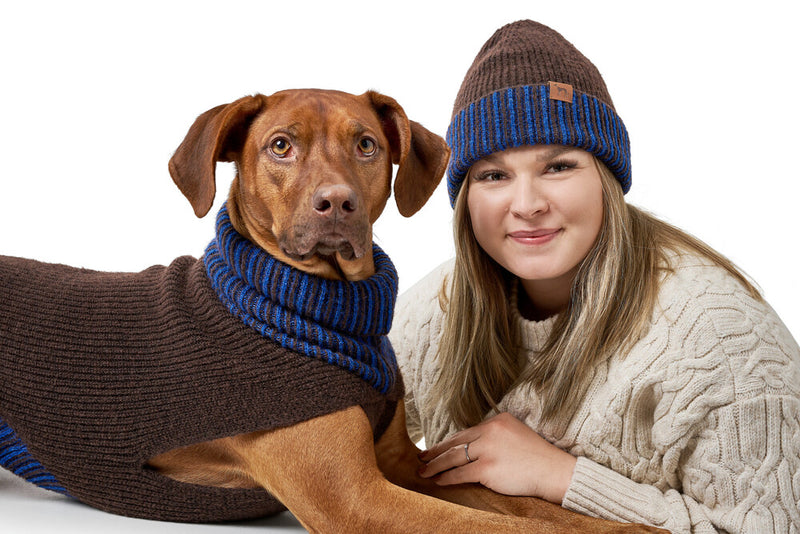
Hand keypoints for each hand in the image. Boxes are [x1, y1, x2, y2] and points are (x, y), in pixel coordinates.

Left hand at [417, 412, 576, 503]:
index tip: (437, 447)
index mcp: (497, 420)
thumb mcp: (516, 434)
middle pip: (456, 442)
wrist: (554, 471)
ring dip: (436, 465)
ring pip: (454, 457)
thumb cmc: (537, 457)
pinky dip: (447, 477)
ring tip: (424, 470)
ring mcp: (488, 449)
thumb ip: (495, 436)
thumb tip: (472, 446)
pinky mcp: (487, 468)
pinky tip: (439, 480)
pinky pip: (460, 473)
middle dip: (436, 451)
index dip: (449, 442)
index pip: (466, 432)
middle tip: (422, 456)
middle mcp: (491, 431)